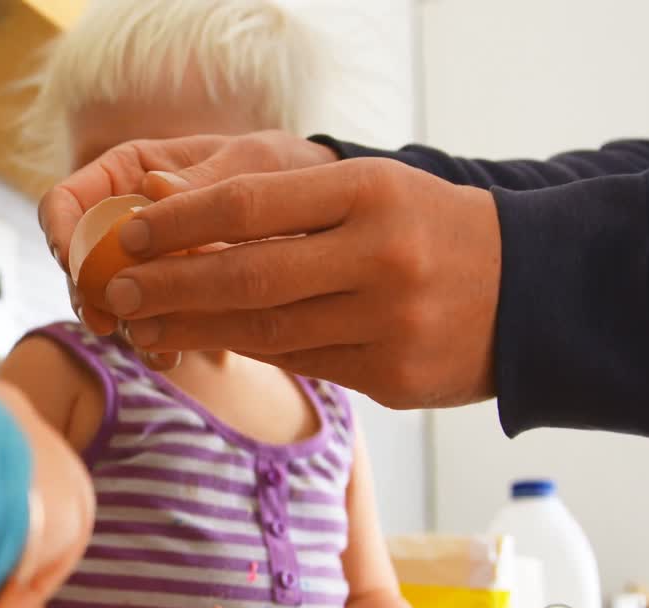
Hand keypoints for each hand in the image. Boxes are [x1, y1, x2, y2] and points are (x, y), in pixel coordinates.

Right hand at [38, 132, 337, 368]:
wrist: (322, 207)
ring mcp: (145, 262)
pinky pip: (146, 321)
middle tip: (105, 322)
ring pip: (107, 298)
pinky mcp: (169, 296)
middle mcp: (127, 217)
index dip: (60, 232)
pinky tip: (171, 356)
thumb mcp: (253, 164)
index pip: (66, 199)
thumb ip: (207, 181)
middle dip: (86, 293)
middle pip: (77, 259)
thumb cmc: (283, 167)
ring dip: (120, 324)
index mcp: (129, 171)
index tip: (72, 264)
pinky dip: (152, 340)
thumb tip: (153, 190)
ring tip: (149, 346)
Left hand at [94, 158, 500, 408]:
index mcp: (370, 192)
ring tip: (144, 328)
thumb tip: (165, 203)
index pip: (248, 202)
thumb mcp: (367, 188)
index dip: (178, 222)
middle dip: (169, 287)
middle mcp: (380, 257)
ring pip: (265, 332)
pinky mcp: (392, 378)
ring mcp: (389, 323)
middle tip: (116, 293)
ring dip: (193, 331)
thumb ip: (276, 198)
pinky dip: (247, 355)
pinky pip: (299, 366)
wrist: (532, 290)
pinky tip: (206, 345)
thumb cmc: (426, 226)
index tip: (127, 235)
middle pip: (246, 275)